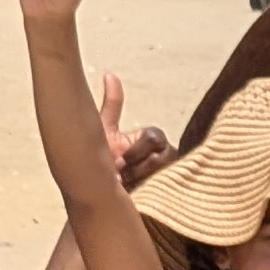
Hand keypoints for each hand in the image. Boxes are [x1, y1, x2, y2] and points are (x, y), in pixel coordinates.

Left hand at [93, 71, 173, 186]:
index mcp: (152, 139)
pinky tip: (136, 196)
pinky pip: (171, 189)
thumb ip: (112, 105)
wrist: (99, 195)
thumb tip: (109, 74)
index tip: (117, 162)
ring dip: (142, 181)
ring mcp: (168, 174)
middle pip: (163, 156)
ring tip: (124, 187)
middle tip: (119, 175)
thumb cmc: (102, 162)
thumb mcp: (105, 131)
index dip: (136, 151)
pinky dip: (151, 192)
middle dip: (138, 167)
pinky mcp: (170, 192)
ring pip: (165, 174)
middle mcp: (164, 154)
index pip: (154, 137)